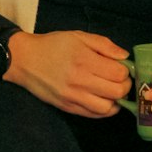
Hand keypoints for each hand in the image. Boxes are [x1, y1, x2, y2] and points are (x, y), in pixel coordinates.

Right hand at [4, 31, 131, 117]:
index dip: (126, 71)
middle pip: (116, 92)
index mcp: (84, 60)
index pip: (118, 73)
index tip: (122, 67)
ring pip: (107, 108)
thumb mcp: (79, 36)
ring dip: (116, 100)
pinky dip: (104, 110)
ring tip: (112, 91)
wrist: (25, 60)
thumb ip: (104, 45)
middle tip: (120, 79)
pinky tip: (104, 100)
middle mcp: (79, 81)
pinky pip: (93, 115)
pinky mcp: (67, 108)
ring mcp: (73, 97)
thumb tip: (125, 57)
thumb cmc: (53, 45)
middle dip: (125, 86)